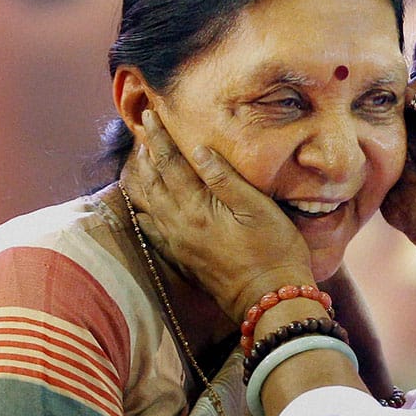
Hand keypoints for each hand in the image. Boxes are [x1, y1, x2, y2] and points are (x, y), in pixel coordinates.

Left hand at [122, 110, 313, 321]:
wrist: (271, 300)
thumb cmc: (274, 251)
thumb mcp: (257, 208)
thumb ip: (224, 178)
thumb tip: (197, 149)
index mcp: (196, 208)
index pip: (170, 164)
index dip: (159, 138)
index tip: (149, 114)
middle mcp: (179, 226)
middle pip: (152, 183)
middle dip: (145, 156)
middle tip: (141, 133)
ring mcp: (178, 245)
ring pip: (148, 206)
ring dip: (143, 182)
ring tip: (141, 163)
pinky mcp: (183, 261)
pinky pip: (153, 232)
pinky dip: (145, 213)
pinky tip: (145, 208)